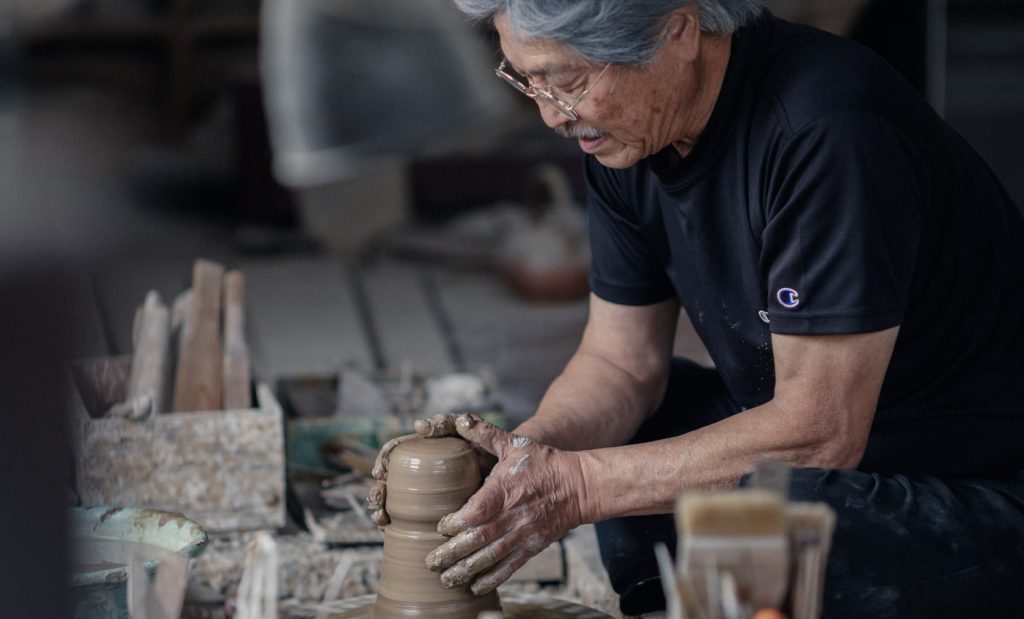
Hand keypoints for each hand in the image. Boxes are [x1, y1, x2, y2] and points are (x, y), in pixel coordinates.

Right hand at [366, 413, 493, 526]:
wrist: (511, 470)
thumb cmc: (486, 445)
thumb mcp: (466, 430)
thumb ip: (445, 424)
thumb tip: (420, 426)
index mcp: (425, 449)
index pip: (395, 451)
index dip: (383, 460)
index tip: (381, 471)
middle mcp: (420, 470)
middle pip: (388, 479)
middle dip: (378, 491)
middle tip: (379, 501)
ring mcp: (425, 493)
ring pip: (392, 501)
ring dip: (380, 509)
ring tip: (382, 519)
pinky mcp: (433, 511)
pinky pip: (407, 519)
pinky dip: (393, 524)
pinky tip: (389, 530)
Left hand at [424, 414, 586, 595]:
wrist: (578, 487)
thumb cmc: (544, 463)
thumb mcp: (514, 443)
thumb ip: (485, 434)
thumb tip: (461, 421)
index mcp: (504, 491)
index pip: (475, 511)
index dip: (455, 522)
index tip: (440, 526)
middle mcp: (511, 516)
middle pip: (477, 540)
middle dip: (451, 553)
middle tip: (431, 562)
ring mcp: (521, 534)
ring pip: (489, 557)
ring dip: (466, 570)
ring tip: (445, 579)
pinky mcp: (531, 547)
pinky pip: (509, 567)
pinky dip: (491, 579)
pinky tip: (474, 587)